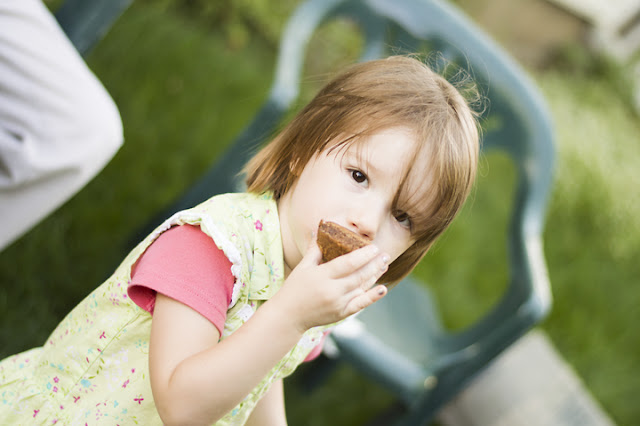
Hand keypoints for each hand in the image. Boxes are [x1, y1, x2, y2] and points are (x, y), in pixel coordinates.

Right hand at [270, 233, 389, 332]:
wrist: (288, 316)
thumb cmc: (294, 288)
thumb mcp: (302, 267)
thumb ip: (314, 249)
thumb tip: (320, 229)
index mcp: (322, 276)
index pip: (348, 263)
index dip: (363, 255)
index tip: (374, 247)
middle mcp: (332, 290)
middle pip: (358, 275)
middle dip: (374, 264)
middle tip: (385, 255)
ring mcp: (338, 303)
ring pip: (361, 288)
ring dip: (375, 276)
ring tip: (384, 265)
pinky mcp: (341, 313)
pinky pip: (360, 304)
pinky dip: (372, 297)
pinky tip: (382, 289)